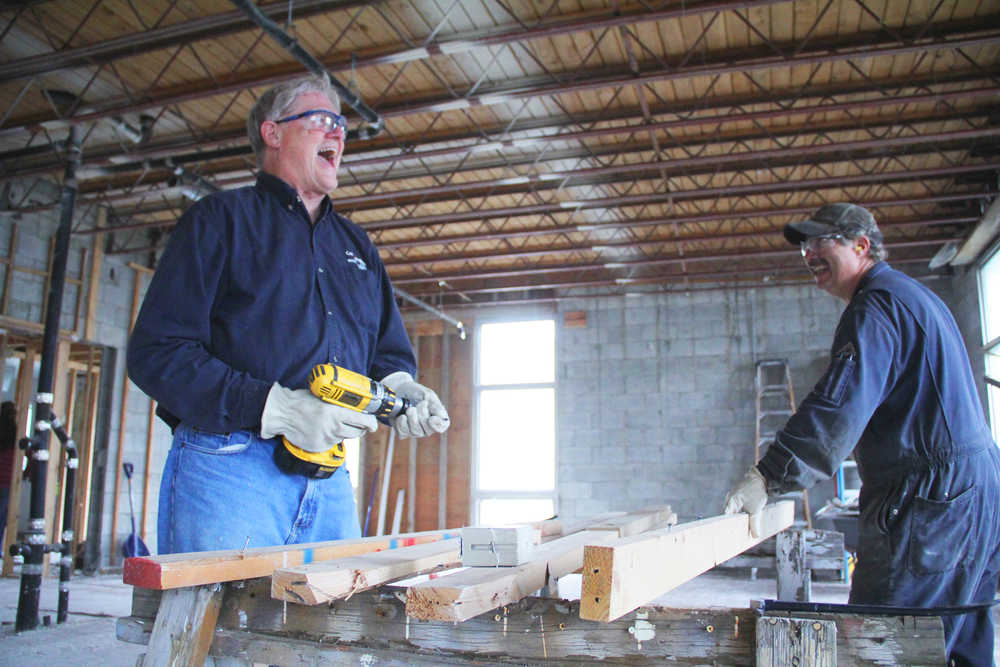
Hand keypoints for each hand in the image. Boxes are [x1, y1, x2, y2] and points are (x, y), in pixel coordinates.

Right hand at [260, 383, 376, 451]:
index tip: (373, 424)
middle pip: (357, 433)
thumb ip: (338, 403)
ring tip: (336, 424)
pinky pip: (332, 443)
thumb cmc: (302, 402)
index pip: (362, 421)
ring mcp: (326, 439)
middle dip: (360, 428)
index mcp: (336, 413)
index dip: (371, 423)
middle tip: (359, 424)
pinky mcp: (319, 447)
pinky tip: (324, 430)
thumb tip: (355, 404)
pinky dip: (332, 438)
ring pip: (345, 438)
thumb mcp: (323, 398)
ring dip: (345, 432)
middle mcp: (333, 428)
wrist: (282, 414)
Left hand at [381, 371, 449, 437]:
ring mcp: (416, 432)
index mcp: (437, 417)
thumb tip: (441, 416)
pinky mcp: (404, 432)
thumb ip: (435, 405)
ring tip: (409, 408)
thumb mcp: (427, 395)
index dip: (437, 424)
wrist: (399, 392)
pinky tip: (402, 416)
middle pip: (428, 430)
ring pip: (415, 431)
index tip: (431, 418)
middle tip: (419, 403)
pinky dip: (401, 422)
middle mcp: (428, 427)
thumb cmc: (415, 393)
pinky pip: (403, 432)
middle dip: (422, 415)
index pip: (442, 426)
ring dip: (411, 418)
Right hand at [723, 466, 767, 537]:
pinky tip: (742, 522)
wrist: (760, 478)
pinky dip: (738, 516)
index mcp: (731, 502)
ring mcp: (732, 499)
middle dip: (730, 526)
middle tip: (733, 537)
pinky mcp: (737, 499)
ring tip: (738, 532)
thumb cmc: (756, 491)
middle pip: (726, 517)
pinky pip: (735, 510)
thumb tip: (755, 535)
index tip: (727, 536)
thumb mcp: (756, 509)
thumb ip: (754, 523)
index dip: (725, 527)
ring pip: (731, 514)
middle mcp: (729, 500)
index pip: (724, 518)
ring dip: (734, 521)